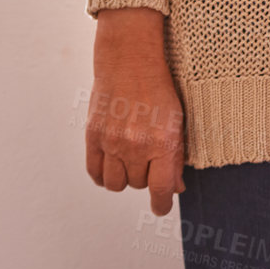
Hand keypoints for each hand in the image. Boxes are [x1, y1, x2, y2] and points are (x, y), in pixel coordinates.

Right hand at [85, 9, 185, 215]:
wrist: (129, 61)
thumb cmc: (159, 89)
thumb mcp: (177, 121)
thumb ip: (175, 156)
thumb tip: (174, 188)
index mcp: (163, 141)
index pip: (161, 188)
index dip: (162, 204)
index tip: (161, 207)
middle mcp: (136, 145)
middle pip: (138, 184)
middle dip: (146, 177)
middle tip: (149, 159)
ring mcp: (112, 142)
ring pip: (116, 184)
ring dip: (125, 178)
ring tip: (130, 161)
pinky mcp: (93, 136)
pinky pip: (94, 172)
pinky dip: (103, 175)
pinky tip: (111, 165)